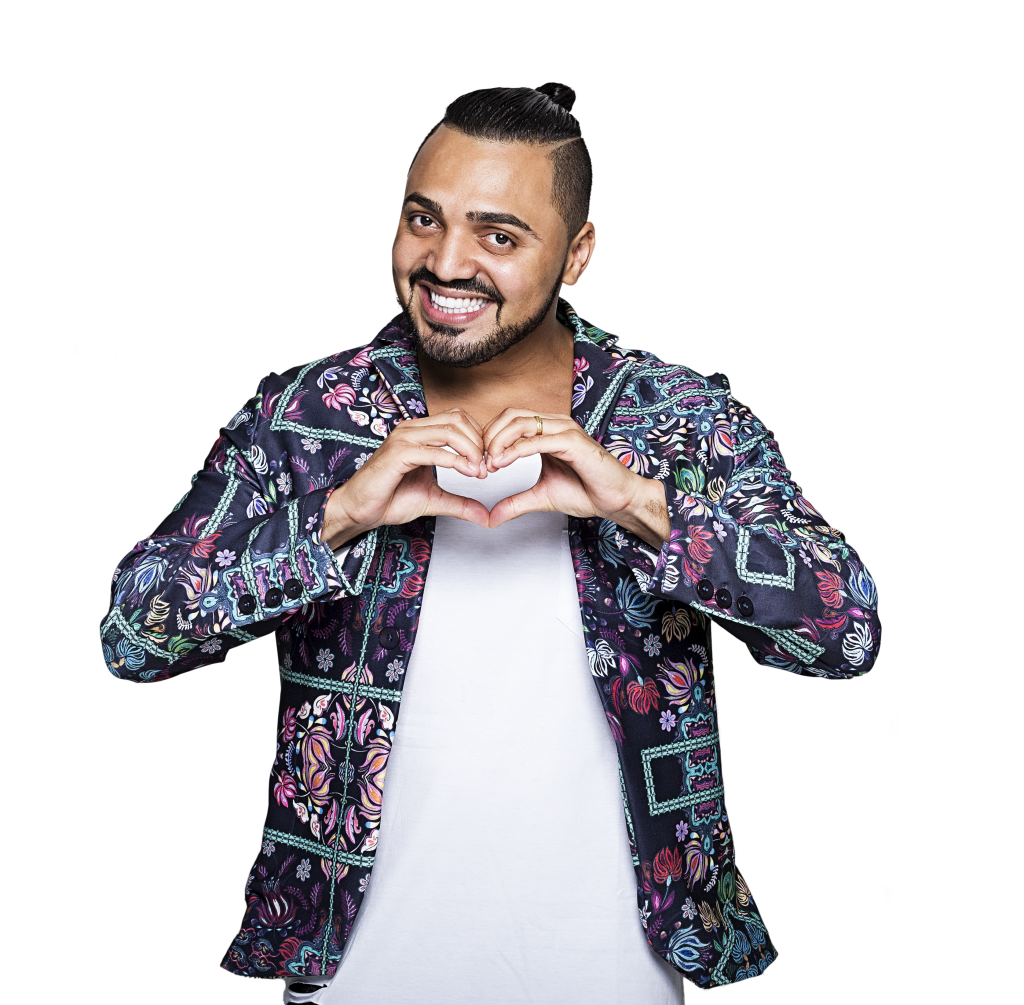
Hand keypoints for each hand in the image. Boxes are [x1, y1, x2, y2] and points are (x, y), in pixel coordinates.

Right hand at [322, 409, 489, 548]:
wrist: (361, 510)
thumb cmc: (390, 499)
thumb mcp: (435, 500)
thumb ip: (460, 503)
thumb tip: (485, 515)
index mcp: (420, 432)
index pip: (459, 419)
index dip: (478, 438)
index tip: (486, 464)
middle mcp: (412, 429)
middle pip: (458, 419)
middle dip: (479, 442)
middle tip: (486, 467)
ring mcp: (404, 438)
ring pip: (450, 430)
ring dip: (471, 450)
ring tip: (478, 471)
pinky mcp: (397, 453)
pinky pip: (434, 450)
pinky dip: (456, 461)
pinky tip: (467, 473)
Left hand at [483, 409, 670, 548]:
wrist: (617, 500)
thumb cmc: (587, 492)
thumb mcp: (540, 497)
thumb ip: (515, 503)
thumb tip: (491, 517)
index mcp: (547, 431)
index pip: (509, 420)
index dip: (489, 438)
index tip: (480, 463)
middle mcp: (555, 425)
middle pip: (510, 416)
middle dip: (489, 436)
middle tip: (480, 462)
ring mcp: (565, 430)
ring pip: (521, 422)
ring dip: (499, 441)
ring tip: (489, 464)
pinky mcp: (573, 442)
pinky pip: (538, 439)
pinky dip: (516, 450)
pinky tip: (502, 463)